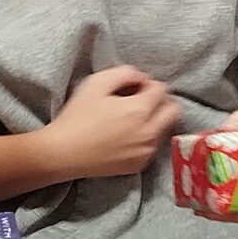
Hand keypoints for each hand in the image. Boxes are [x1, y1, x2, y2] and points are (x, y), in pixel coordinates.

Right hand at [49, 65, 181, 178]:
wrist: (63, 153)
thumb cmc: (77, 116)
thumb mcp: (96, 83)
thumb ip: (125, 73)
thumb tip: (141, 78)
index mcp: (140, 111)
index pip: (162, 89)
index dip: (148, 84)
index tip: (132, 88)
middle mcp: (149, 133)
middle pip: (174, 110)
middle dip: (160, 101)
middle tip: (139, 101)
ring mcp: (146, 152)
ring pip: (165, 129)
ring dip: (154, 119)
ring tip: (128, 119)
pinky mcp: (139, 165)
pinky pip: (152, 145)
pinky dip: (145, 137)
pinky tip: (124, 135)